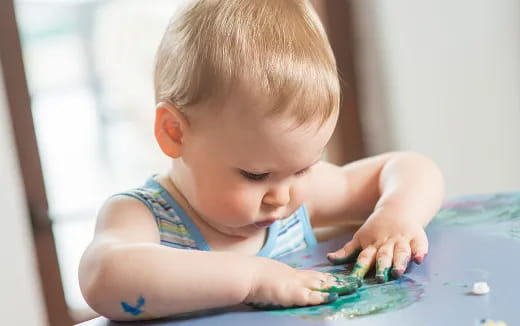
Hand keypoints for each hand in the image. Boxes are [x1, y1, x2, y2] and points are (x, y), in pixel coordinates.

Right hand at [244, 257, 358, 308]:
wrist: (246, 274)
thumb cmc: (252, 275)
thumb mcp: (269, 274)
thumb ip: (279, 279)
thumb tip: (278, 282)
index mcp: (292, 274)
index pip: (314, 275)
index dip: (327, 277)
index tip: (338, 278)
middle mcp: (297, 278)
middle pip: (322, 279)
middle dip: (338, 281)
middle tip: (353, 281)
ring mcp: (296, 285)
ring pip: (322, 285)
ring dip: (337, 287)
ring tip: (351, 288)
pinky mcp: (293, 294)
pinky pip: (312, 296)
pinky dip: (323, 297)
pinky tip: (334, 298)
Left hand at [326, 207, 428, 282]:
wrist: (398, 207)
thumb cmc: (377, 228)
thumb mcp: (360, 237)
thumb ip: (347, 250)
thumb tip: (329, 259)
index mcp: (372, 245)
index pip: (364, 258)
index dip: (360, 269)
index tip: (355, 280)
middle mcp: (387, 244)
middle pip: (383, 256)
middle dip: (381, 267)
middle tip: (380, 278)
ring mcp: (402, 240)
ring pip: (400, 252)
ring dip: (399, 262)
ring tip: (398, 272)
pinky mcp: (417, 237)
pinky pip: (420, 245)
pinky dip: (420, 251)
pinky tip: (420, 258)